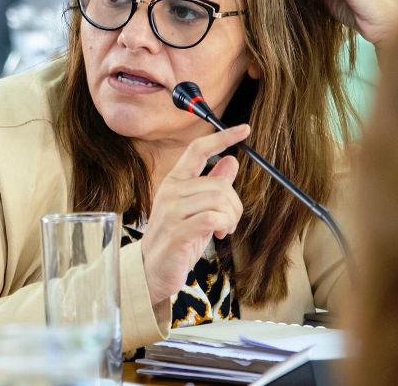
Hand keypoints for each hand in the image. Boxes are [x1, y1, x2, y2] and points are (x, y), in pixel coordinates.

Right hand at [141, 125, 249, 304]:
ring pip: (218, 199)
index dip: (222, 137)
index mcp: (174, 181)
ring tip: (223, 229)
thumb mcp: (197, 208)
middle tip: (230, 220)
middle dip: (234, 203)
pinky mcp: (178, 231)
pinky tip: (218, 234)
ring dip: (230, 217)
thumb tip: (231, 161)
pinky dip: (224, 225)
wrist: (153, 269)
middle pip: (218, 183)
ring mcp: (172, 211)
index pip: (197, 149)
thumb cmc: (177, 238)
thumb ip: (212, 184)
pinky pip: (213, 217)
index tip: (244, 129)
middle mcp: (171, 191)